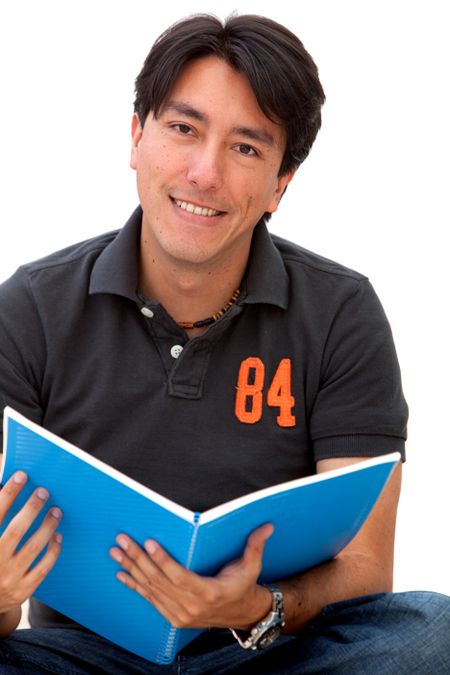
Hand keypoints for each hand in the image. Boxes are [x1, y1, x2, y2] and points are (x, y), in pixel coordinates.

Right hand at [0, 471, 62, 613]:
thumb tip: (9, 488)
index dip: (8, 493)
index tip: (21, 475)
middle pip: (15, 531)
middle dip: (31, 508)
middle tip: (44, 491)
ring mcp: (8, 578)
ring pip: (32, 548)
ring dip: (47, 526)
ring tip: (56, 510)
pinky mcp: (22, 591)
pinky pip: (43, 568)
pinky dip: (53, 551)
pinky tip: (58, 536)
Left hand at [109, 523, 273, 629]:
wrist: (241, 614)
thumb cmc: (243, 584)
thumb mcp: (252, 566)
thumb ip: (255, 545)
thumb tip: (267, 526)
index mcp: (209, 592)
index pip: (180, 576)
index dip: (163, 560)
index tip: (149, 543)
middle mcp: (191, 606)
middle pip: (159, 581)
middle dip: (138, 558)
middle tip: (123, 540)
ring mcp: (180, 614)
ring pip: (150, 589)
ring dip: (131, 569)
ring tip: (116, 552)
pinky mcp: (172, 617)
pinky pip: (149, 599)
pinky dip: (134, 586)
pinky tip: (121, 573)